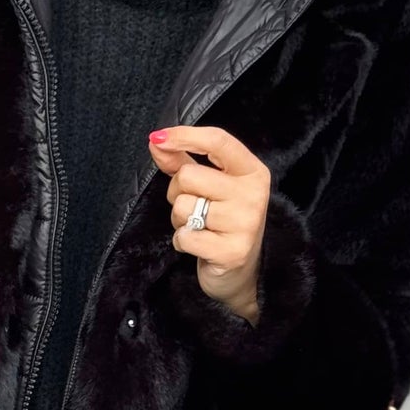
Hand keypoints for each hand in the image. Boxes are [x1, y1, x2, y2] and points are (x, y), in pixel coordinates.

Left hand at [147, 124, 269, 323]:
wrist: (240, 273)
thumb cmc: (221, 222)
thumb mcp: (208, 186)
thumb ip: (182, 161)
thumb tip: (156, 141)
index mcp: (252, 171)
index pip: (218, 140)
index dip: (184, 136)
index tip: (158, 138)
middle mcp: (253, 194)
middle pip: (189, 175)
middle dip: (177, 192)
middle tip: (193, 207)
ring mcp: (245, 223)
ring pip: (183, 205)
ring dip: (179, 219)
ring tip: (197, 227)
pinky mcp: (232, 251)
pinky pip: (185, 235)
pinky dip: (182, 241)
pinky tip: (198, 245)